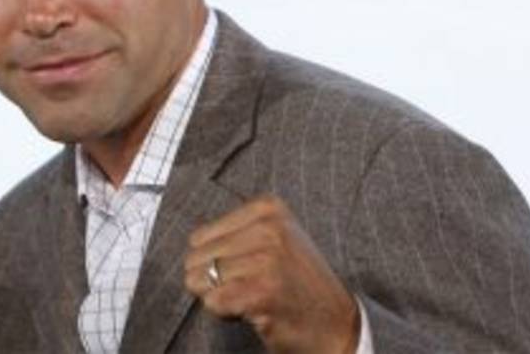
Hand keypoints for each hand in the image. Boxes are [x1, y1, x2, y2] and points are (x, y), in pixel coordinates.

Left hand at [184, 196, 359, 353]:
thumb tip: (190, 246)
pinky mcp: (261, 291)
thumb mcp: (275, 237)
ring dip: (221, 296)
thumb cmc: (299, 282)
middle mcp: (267, 227)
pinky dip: (225, 312)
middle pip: (196, 258)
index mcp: (267, 207)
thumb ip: (235, 232)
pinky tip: (254, 309)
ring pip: (201, 280)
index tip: (246, 269)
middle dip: (214, 279)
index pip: (199, 237)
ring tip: (253, 296)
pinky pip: (213, 301)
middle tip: (249, 286)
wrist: (339, 322)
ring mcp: (265, 258)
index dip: (216, 261)